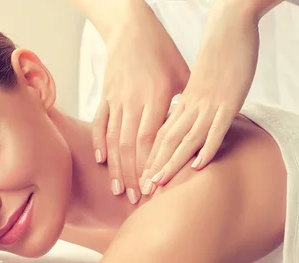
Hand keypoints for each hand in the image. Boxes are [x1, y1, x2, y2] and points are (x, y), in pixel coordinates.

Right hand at [93, 1, 189, 203]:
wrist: (131, 27)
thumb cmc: (161, 50)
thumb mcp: (182, 73)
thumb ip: (187, 104)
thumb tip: (198, 132)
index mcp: (157, 96)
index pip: (152, 140)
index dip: (152, 166)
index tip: (155, 188)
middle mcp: (135, 101)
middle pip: (132, 146)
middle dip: (134, 175)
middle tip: (136, 199)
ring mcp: (117, 99)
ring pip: (115, 139)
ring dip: (117, 167)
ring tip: (118, 190)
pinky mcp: (105, 95)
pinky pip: (100, 123)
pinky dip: (100, 143)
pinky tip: (102, 161)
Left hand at [140, 1, 259, 194]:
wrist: (228, 26)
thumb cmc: (214, 55)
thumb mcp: (196, 82)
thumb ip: (188, 103)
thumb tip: (183, 122)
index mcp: (181, 102)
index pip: (158, 134)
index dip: (147, 158)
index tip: (138, 178)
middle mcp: (189, 105)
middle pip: (165, 141)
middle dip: (152, 167)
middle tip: (140, 192)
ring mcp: (207, 104)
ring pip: (183, 139)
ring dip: (170, 164)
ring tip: (159, 185)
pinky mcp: (228, 100)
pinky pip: (214, 127)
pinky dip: (205, 147)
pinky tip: (197, 166)